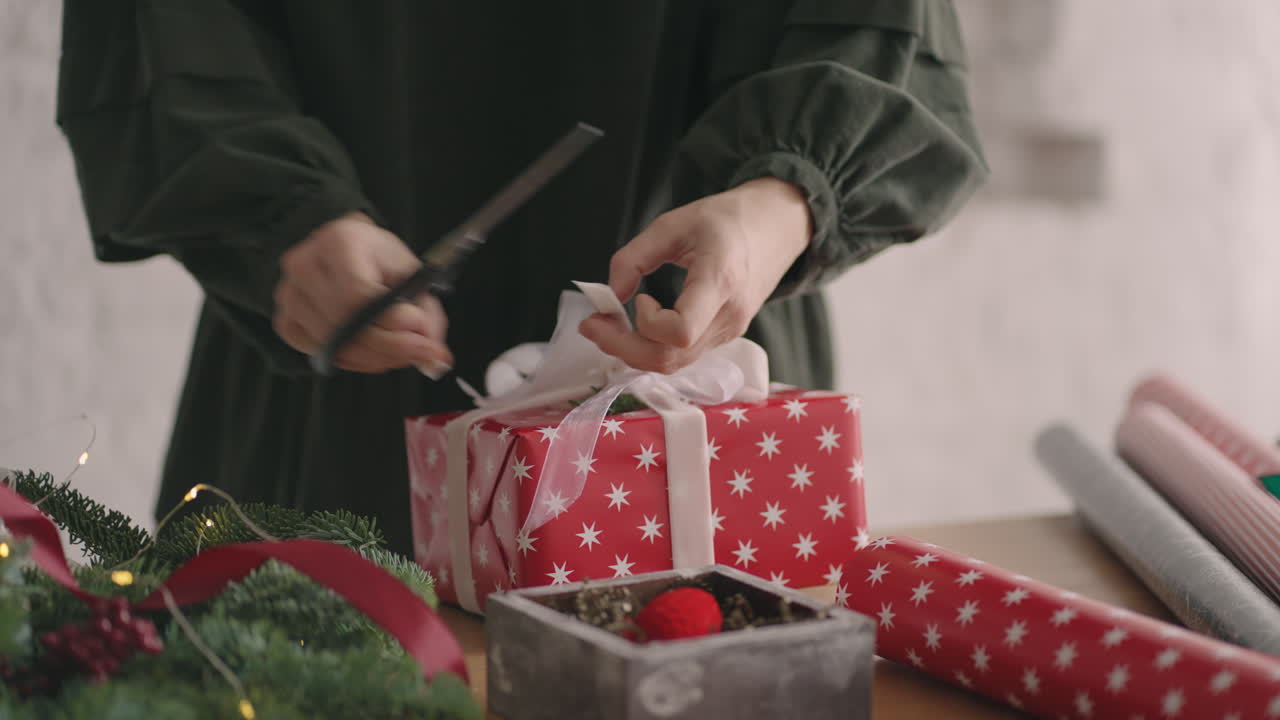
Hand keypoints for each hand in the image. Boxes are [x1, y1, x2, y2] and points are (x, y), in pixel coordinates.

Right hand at [273, 212, 452, 373]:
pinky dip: (351, 360)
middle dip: (389, 346)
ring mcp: (289, 294)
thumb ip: (428, 317)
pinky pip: (319, 353)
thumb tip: (436, 358)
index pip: (359, 296)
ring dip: (374, 357)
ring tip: (398, 352)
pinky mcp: (285, 320)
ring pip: (333, 344)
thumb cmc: (378, 260)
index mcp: (339, 242)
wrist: (345, 250)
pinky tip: (370, 351)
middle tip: (418, 352)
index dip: (393, 322)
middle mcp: (305, 265)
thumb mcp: (411, 276)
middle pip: (345, 324)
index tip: (421, 332)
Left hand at [580, 177, 810, 372]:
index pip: (681, 330)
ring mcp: (729, 332)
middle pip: (670, 358)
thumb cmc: (725, 220)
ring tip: (605, 326)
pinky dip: (651, 348)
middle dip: (623, 347)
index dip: (648, 323)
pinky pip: (682, 356)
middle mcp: (728, 316)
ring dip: (632, 352)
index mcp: (719, 281)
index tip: (639, 297)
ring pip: (674, 364)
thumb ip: (633, 257)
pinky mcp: (723, 337)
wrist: (775, 229)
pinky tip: (634, 327)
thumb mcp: (673, 223)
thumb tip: (610, 294)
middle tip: (591, 325)